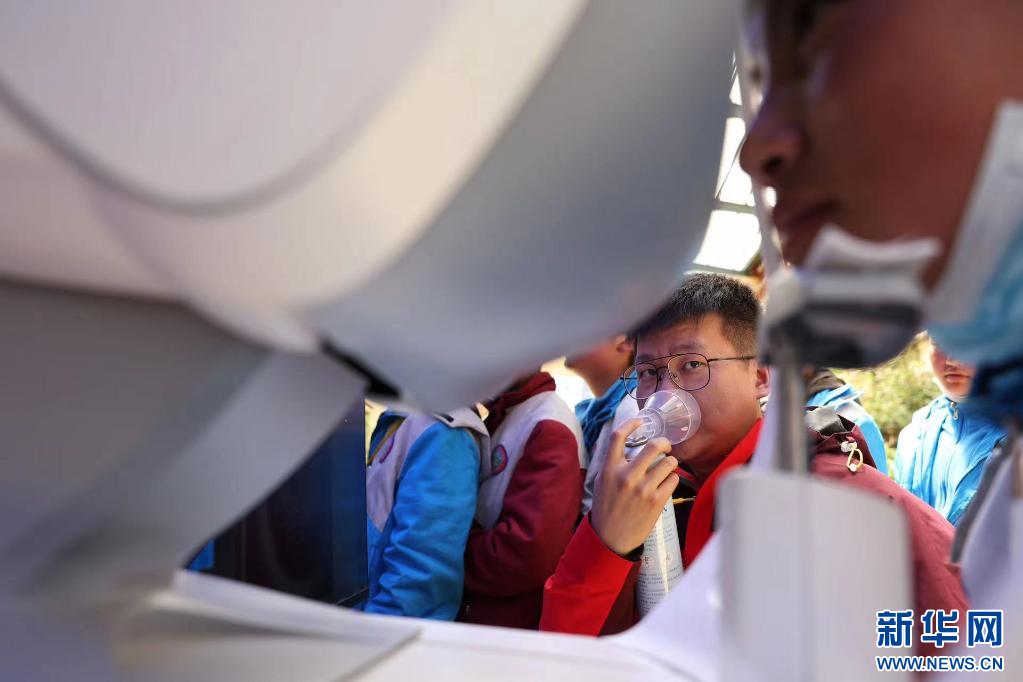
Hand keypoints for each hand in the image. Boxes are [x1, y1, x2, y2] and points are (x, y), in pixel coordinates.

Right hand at [589, 418, 678, 555]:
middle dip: (664, 442)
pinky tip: (666, 482)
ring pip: (668, 463)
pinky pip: (673, 480)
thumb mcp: (602, 482)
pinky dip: (672, 478)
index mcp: (609, 469)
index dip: (631, 424)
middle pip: (653, 445)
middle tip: (665, 445)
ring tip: (667, 467)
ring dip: (671, 462)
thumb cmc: (606, 507)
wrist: (611, 538)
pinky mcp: (656, 501)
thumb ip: (612, 463)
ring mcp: (643, 489)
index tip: (640, 421)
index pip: (618, 437)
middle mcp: (626, 476)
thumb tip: (623, 443)